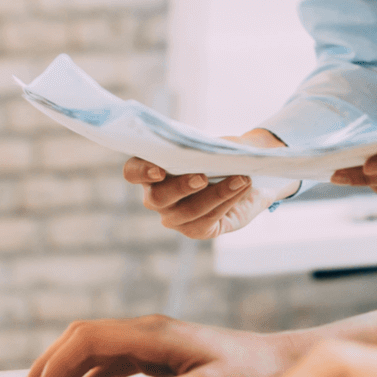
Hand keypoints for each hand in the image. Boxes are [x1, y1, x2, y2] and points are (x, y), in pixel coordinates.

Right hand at [14, 314, 306, 376]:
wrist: (276, 361)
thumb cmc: (249, 374)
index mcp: (156, 333)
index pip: (91, 337)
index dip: (57, 362)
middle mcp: (148, 330)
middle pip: (83, 335)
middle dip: (50, 361)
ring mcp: (151, 340)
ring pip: (93, 346)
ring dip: (63, 367)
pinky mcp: (156, 353)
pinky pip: (109, 359)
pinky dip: (84, 373)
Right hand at [125, 128, 293, 239]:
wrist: (241, 176)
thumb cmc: (218, 156)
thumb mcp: (212, 146)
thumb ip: (207, 147)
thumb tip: (218, 149)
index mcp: (151, 170)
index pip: (133, 172)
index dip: (141, 171)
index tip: (159, 169)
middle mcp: (156, 197)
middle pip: (158, 197)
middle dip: (181, 186)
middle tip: (203, 177)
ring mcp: (173, 217)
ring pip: (189, 210)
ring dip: (217, 193)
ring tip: (241, 179)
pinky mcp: (194, 229)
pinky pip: (207, 220)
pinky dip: (228, 201)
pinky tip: (243, 188)